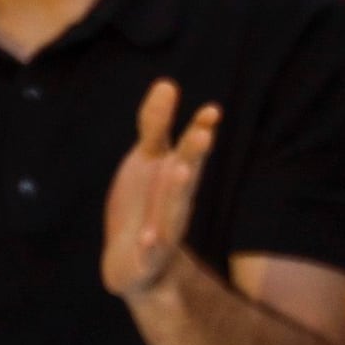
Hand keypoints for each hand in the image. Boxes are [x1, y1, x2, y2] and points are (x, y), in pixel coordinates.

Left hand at [100, 78, 219, 302]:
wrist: (133, 261)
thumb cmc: (143, 203)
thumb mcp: (147, 161)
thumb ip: (155, 126)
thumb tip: (166, 83)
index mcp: (175, 177)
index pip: (189, 151)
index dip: (199, 131)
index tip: (211, 111)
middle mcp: (175, 203)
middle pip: (185, 177)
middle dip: (193, 157)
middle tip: (202, 134)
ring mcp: (162, 232)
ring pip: (172, 212)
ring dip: (176, 192)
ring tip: (179, 170)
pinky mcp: (146, 259)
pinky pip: (150, 253)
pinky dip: (151, 246)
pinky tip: (148, 238)